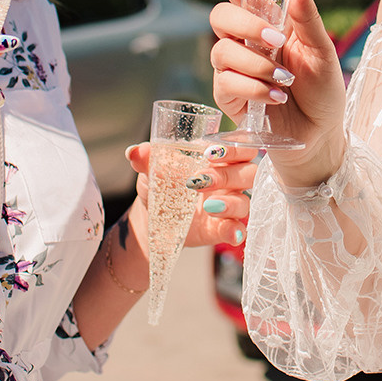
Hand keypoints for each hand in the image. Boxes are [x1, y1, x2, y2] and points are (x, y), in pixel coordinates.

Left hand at [124, 141, 256, 248]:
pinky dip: (236, 231)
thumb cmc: (160, 184)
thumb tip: (133, 152)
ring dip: (230, 203)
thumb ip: (146, 159)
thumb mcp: (152, 171)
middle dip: (227, 174)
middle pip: (248, 172)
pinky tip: (231, 233)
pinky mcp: (223, 228)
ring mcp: (229, 205)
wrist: (152, 218)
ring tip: (208, 207)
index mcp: (220, 159)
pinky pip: (238, 229)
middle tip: (200, 179)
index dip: (234, 147)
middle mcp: (230, 181)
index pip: (242, 147)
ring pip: (245, 201)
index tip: (210, 151)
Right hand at [209, 0, 347, 186]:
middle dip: (245, 25)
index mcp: (269, 23)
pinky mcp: (229, 96)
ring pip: (221, 50)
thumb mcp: (323, 51)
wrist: (321, 134)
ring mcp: (235, 69)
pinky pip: (225, 82)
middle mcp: (246, 42)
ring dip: (256, 63)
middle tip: (275, 40)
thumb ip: (306, 16)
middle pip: (220, 16)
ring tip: (285, 79)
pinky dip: (253, 88)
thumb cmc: (323, 90)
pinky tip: (276, 96)